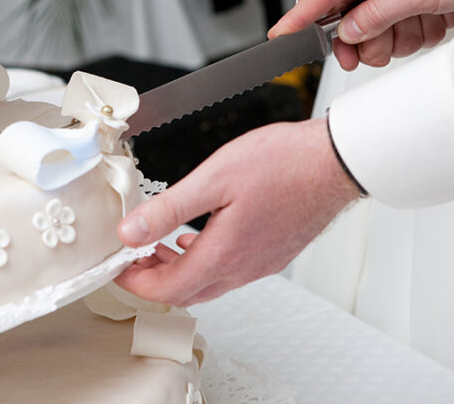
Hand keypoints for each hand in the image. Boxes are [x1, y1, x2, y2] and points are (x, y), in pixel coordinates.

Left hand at [114, 118, 359, 305]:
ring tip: (158, 245)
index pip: (168, 289)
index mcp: (224, 254)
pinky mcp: (275, 253)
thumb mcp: (213, 178)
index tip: (118, 269)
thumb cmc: (284, 163)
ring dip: (179, 270)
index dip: (136, 283)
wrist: (335, 162)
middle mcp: (244, 267)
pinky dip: (205, 260)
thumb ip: (168, 208)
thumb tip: (130, 232)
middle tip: (133, 258)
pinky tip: (199, 236)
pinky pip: (231, 270)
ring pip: (209, 282)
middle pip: (187, 292)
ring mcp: (262, 263)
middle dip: (154, 279)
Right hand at [273, 0, 453, 68]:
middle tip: (366, 59)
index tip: (279, 36)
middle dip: (363, 40)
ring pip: (377, 25)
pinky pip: (401, 23)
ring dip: (399, 36)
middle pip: (348, 16)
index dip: (300, 17)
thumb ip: (376, 16)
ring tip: (427, 24)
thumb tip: (348, 33)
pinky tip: (438, 20)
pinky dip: (417, 30)